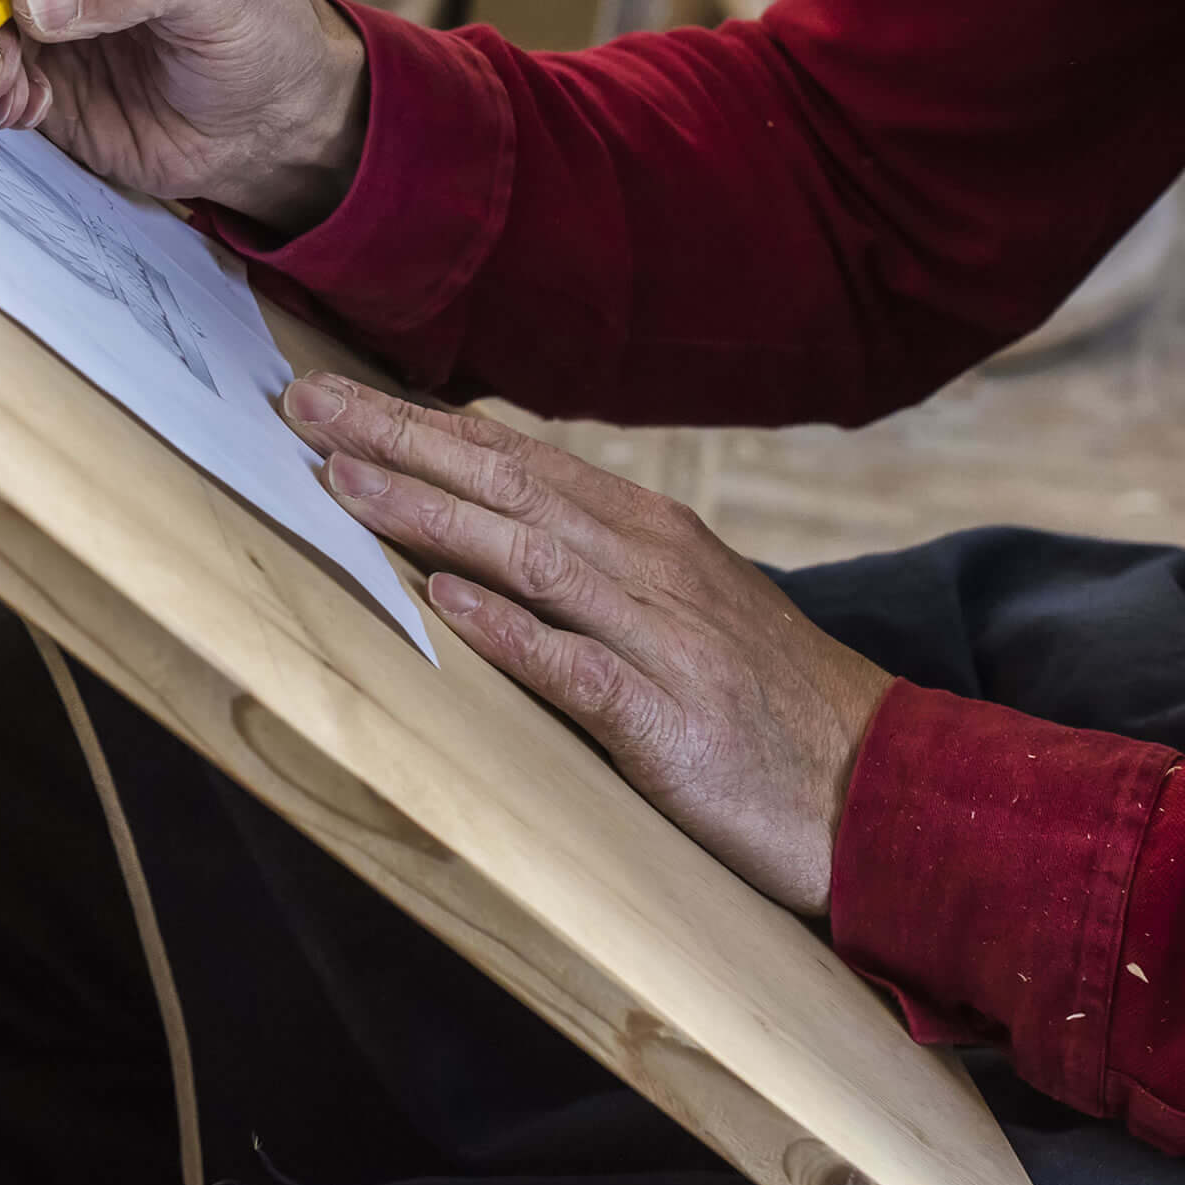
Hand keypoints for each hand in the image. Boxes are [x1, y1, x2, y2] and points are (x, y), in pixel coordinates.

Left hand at [280, 373, 894, 915]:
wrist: (882, 787)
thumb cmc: (759, 697)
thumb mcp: (674, 605)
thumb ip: (586, 558)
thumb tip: (479, 518)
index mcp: (645, 533)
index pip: (513, 459)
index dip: (418, 424)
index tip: (331, 397)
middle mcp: (650, 566)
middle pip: (505, 487)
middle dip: (398, 443)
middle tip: (303, 409)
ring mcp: (661, 640)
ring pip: (530, 557)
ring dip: (430, 517)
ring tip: (344, 486)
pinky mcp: (669, 723)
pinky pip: (577, 667)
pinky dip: (509, 631)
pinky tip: (444, 604)